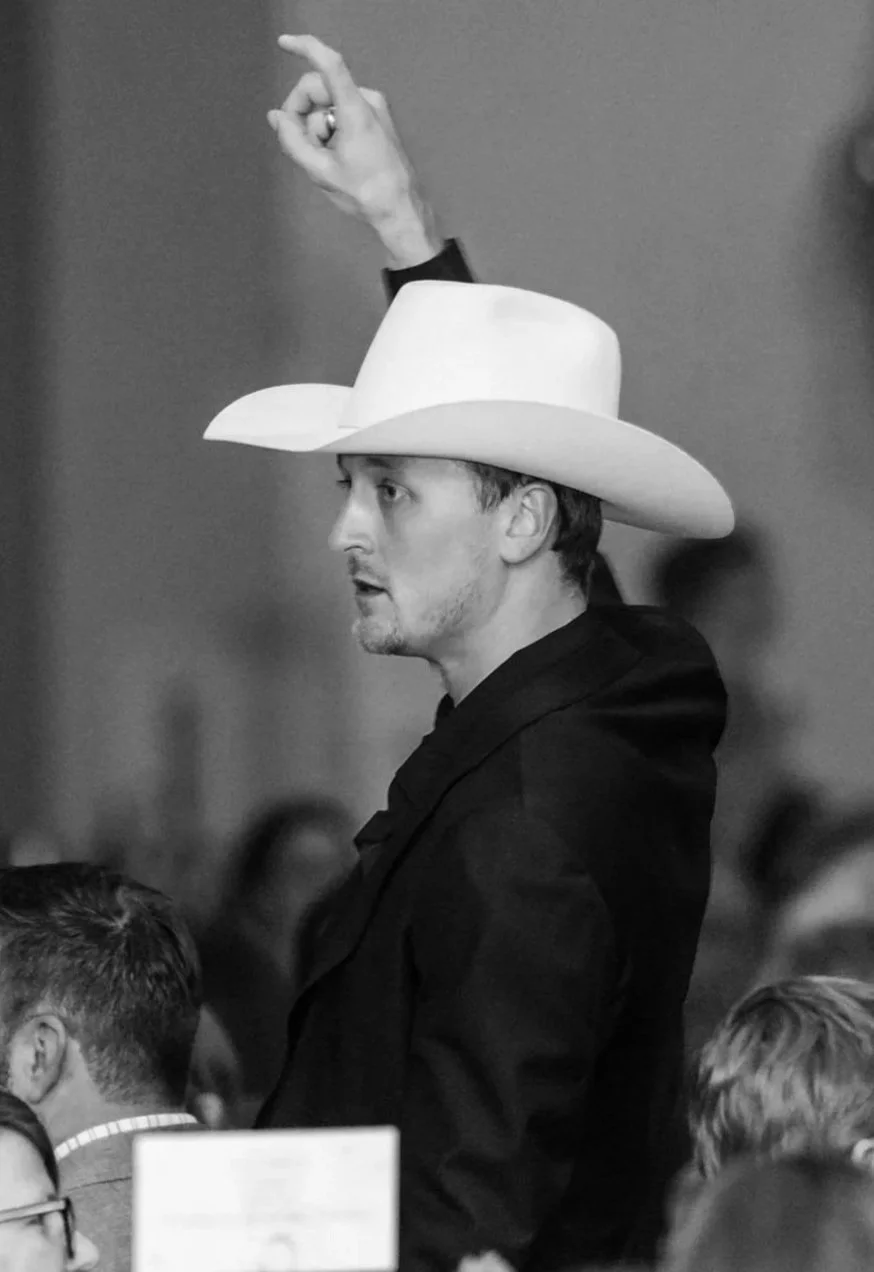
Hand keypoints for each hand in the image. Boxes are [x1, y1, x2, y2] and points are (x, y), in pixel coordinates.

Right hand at [268, 34, 442, 267]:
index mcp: (355, 110)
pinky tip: (335, 155)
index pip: (329, 64)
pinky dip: (330, 129)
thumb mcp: (321, 171)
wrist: (401, 209)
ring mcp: (373, 108)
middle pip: (318, 89)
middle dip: (302, 114)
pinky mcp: (375, 118)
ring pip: (327, 103)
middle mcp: (366, 100)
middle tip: (301, 147)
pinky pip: (341, 112)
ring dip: (316, 127)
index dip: (305, 47)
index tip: (283, 43)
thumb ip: (293, 141)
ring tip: (324, 159)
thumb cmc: (364, 193)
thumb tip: (276, 117)